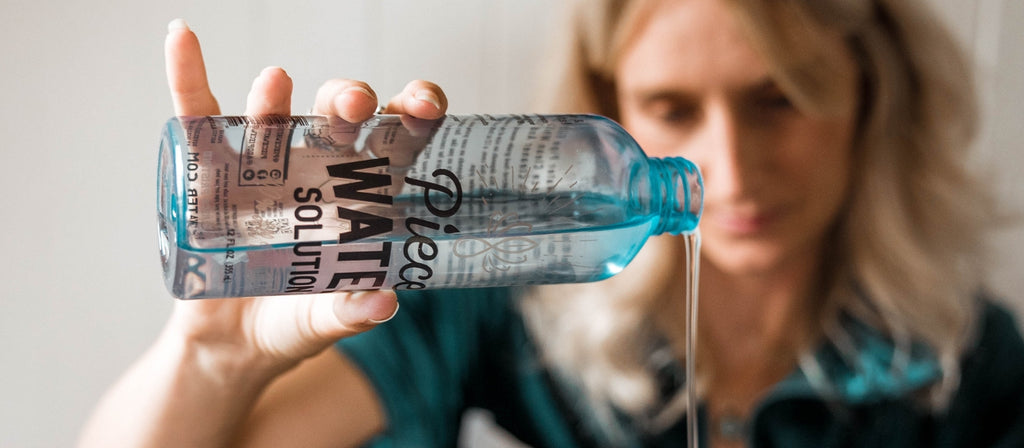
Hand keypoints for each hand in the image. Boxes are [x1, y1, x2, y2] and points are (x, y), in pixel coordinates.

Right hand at [163, 19, 446, 370]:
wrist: (230, 344)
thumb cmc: (292, 322)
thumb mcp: (323, 322)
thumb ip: (351, 312)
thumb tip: (384, 301)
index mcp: (361, 197)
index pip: (396, 145)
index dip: (414, 119)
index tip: (424, 106)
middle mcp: (317, 170)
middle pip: (340, 121)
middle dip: (349, 104)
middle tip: (355, 103)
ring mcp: (263, 167)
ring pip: (273, 117)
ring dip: (273, 97)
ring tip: (275, 83)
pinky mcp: (211, 172)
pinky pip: (198, 117)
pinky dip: (187, 76)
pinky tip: (182, 38)